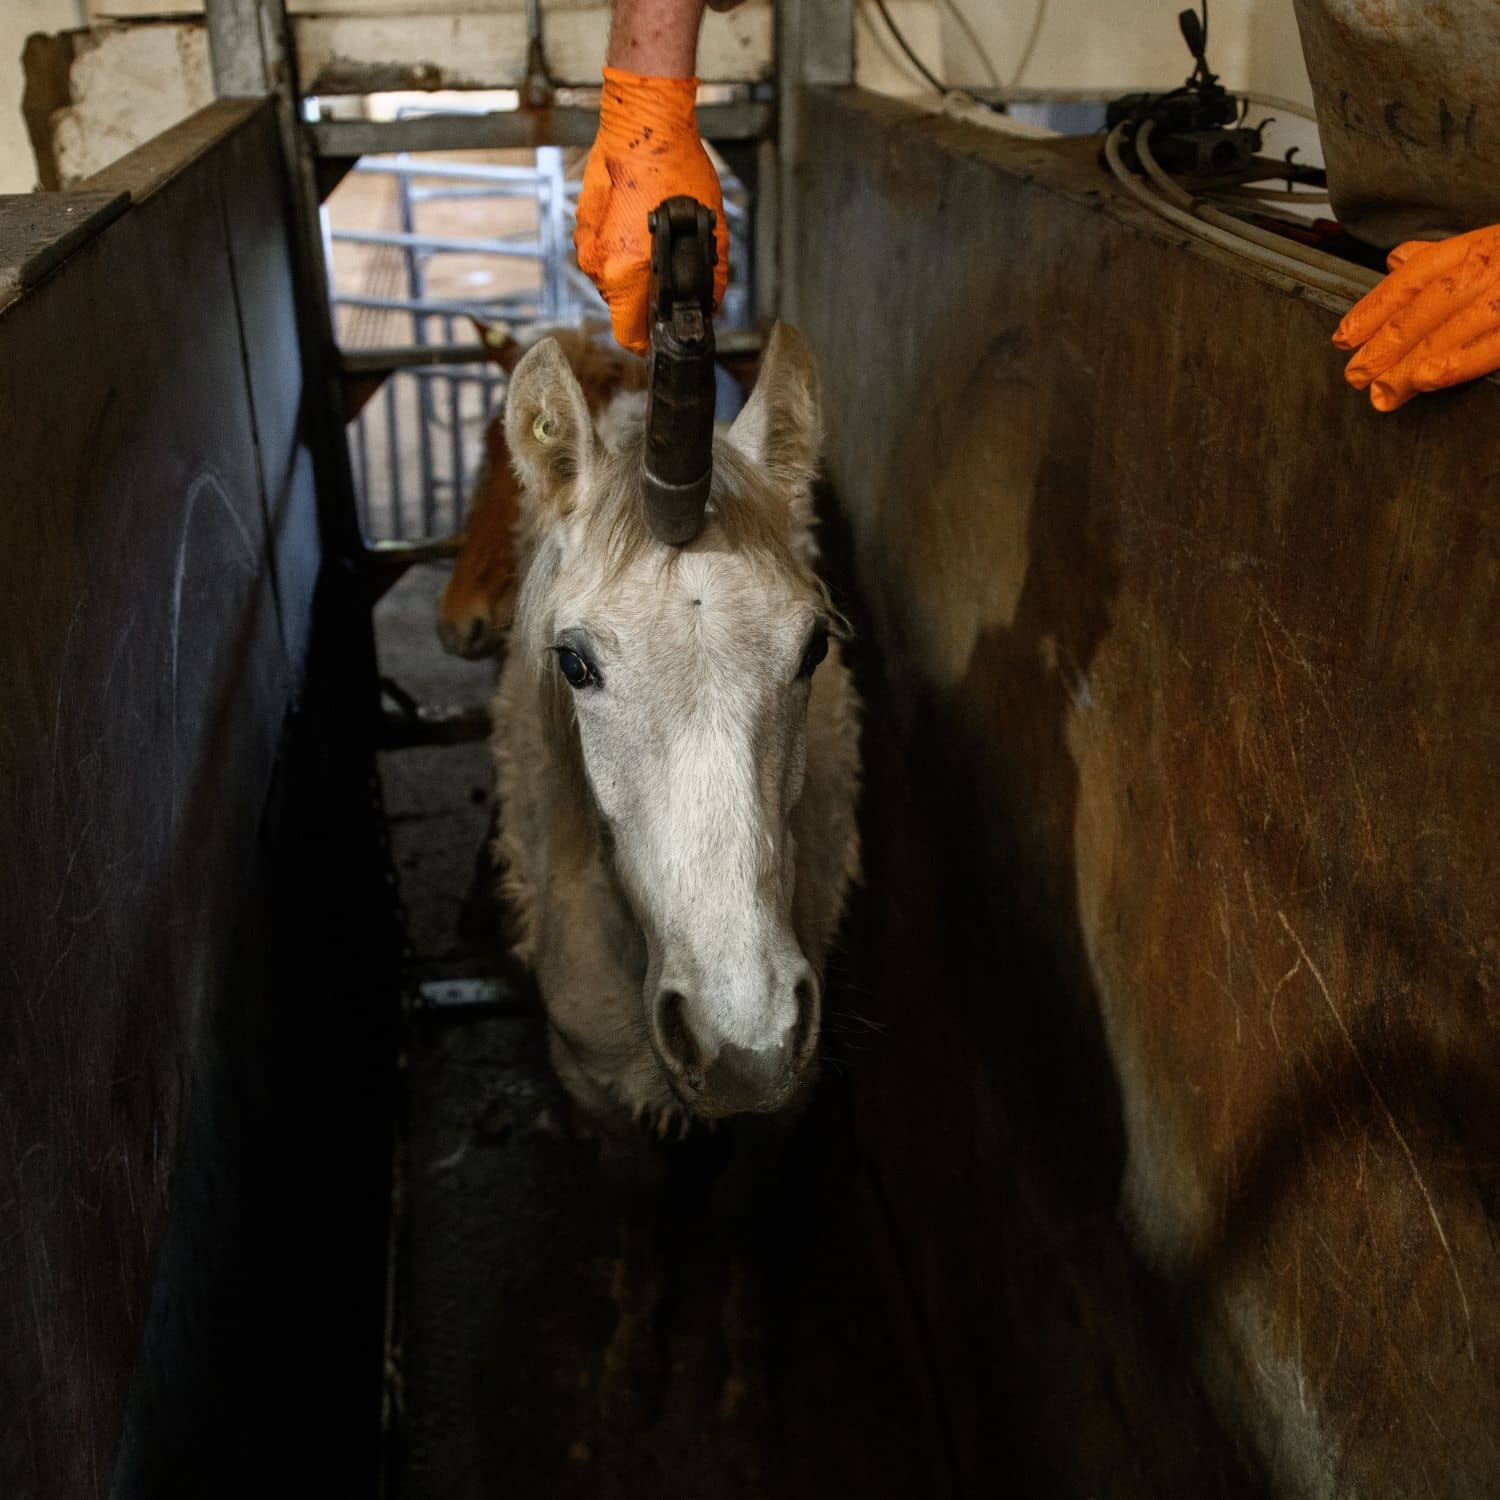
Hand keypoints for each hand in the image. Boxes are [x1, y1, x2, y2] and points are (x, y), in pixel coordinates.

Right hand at [574, 67, 729, 354]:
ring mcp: (586, 244)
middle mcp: (600, 266)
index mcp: (628, 274)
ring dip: (631, 269)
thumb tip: (710, 305)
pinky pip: (600, 252)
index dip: (647, 340)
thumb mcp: (711, 228)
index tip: (659, 335)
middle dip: (644, 297)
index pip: (628, 335)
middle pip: (622, 307)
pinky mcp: (581, 223)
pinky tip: (636, 219)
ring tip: (652, 237)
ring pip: (610, 280)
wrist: (645, 121)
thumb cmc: (677, 169)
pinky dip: (617, 245)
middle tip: (667, 268)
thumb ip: (711, 277)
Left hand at [1333, 223, 1499, 411]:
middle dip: (1388, 341)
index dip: (1376, 306)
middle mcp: (1497, 262)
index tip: (1344, 336)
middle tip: (1356, 375)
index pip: (1416, 275)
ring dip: (1414, 360)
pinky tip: (1430, 379)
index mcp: (1482, 243)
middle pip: (1431, 303)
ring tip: (1385, 390)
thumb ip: (1446, 257)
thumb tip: (1397, 260)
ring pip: (1457, 325)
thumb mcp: (1494, 244)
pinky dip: (1461, 361)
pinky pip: (1495, 344)